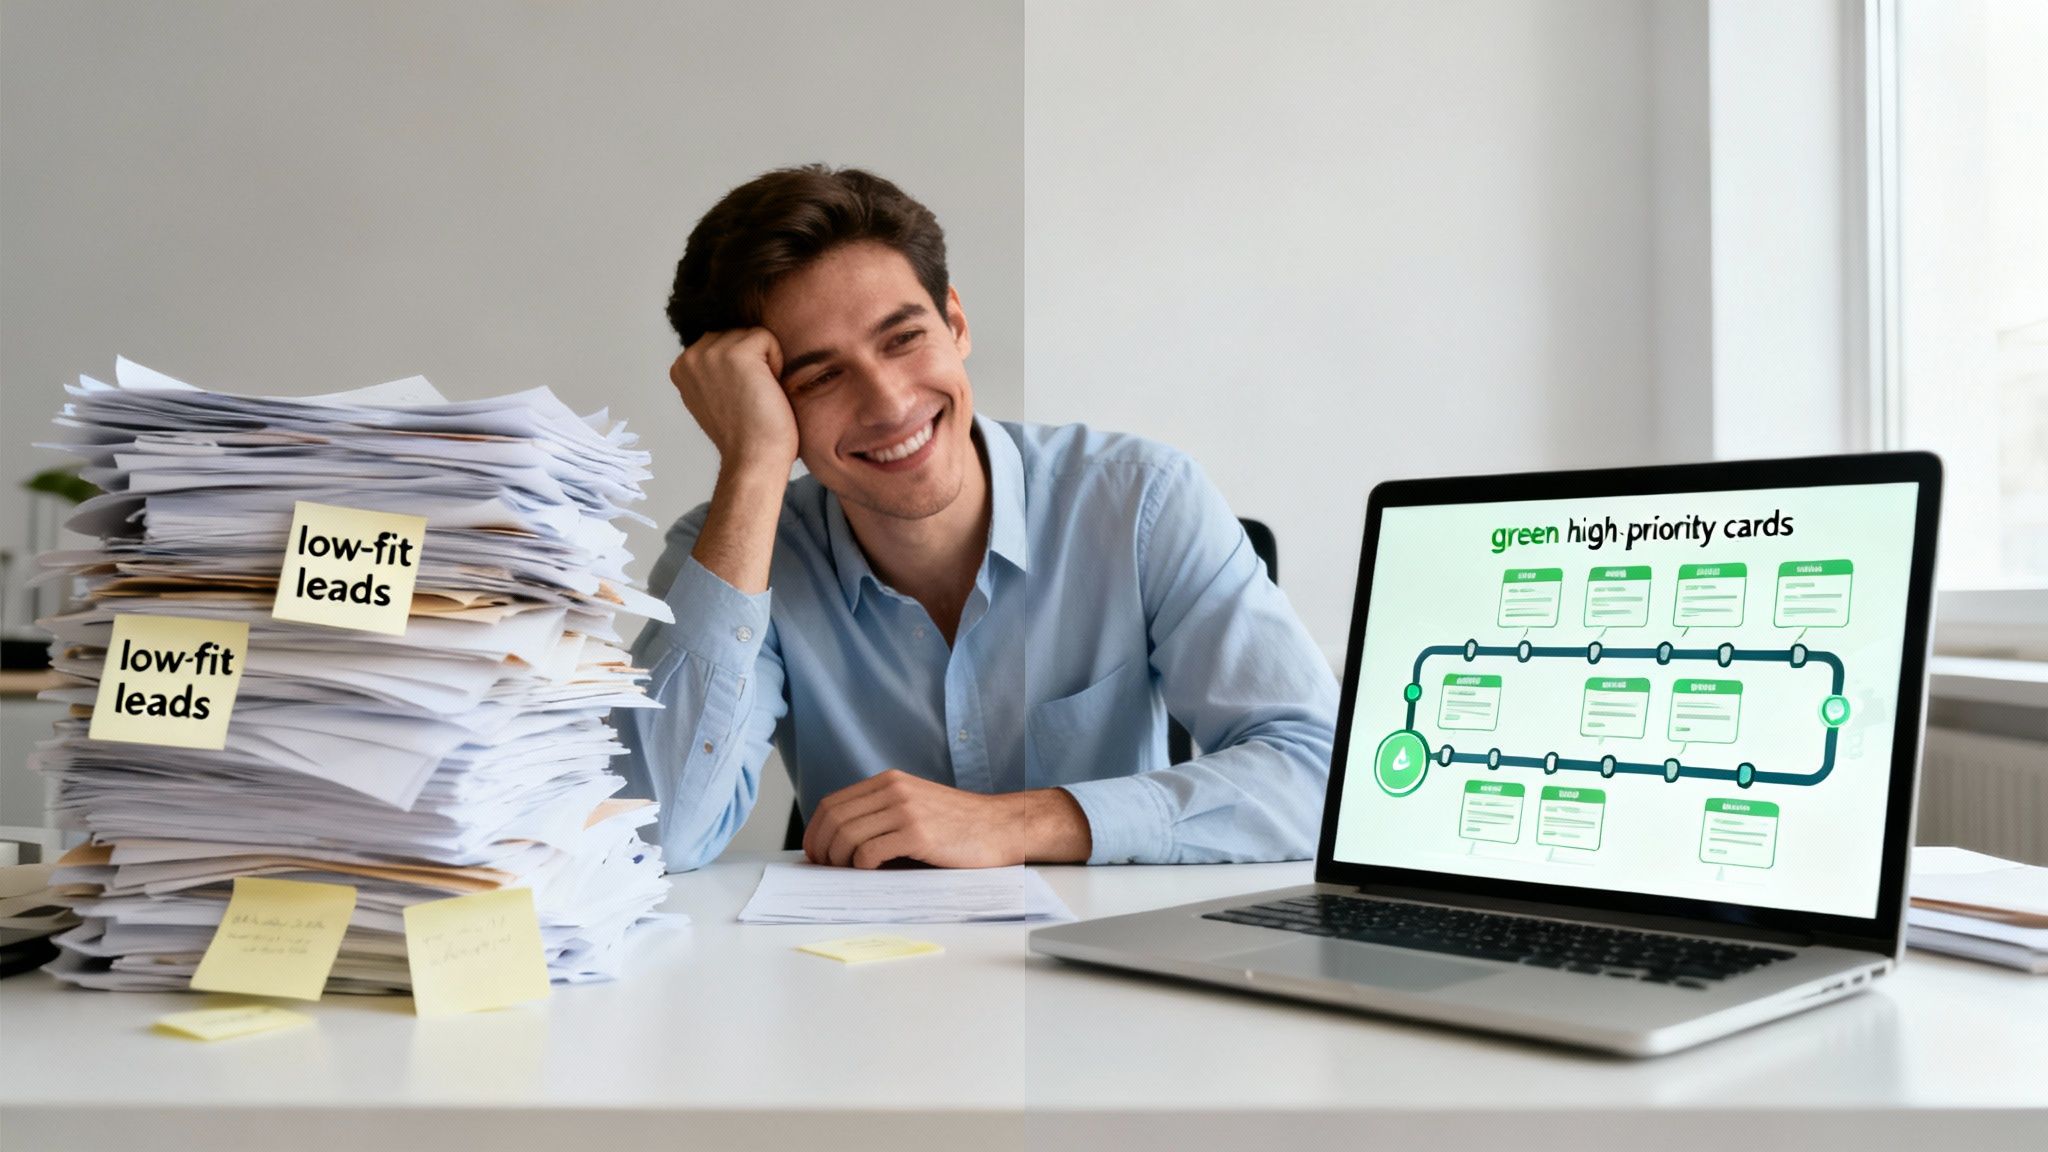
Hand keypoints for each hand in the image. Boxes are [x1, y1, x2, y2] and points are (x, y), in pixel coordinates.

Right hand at [669, 328, 798, 476]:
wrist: (752, 458)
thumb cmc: (744, 434)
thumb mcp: (712, 396)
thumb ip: (711, 369)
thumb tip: (729, 347)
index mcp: (682, 367)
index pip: (722, 340)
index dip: (740, 367)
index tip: (736, 398)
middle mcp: (690, 357)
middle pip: (737, 334)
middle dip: (752, 361)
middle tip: (749, 397)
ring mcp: (710, 354)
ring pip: (752, 335)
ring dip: (765, 362)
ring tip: (757, 393)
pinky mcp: (736, 354)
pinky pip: (767, 337)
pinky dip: (777, 362)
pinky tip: (766, 389)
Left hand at [804, 770, 1023, 868]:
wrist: (1000, 827)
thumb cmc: (958, 825)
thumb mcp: (915, 805)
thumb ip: (881, 815)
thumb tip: (839, 846)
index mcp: (889, 781)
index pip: (833, 803)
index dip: (816, 831)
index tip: (816, 853)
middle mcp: (893, 790)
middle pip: (834, 819)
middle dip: (822, 848)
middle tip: (826, 869)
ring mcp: (905, 810)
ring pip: (847, 836)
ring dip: (840, 860)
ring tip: (848, 873)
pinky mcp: (917, 834)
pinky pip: (870, 852)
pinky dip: (862, 867)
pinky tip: (872, 872)